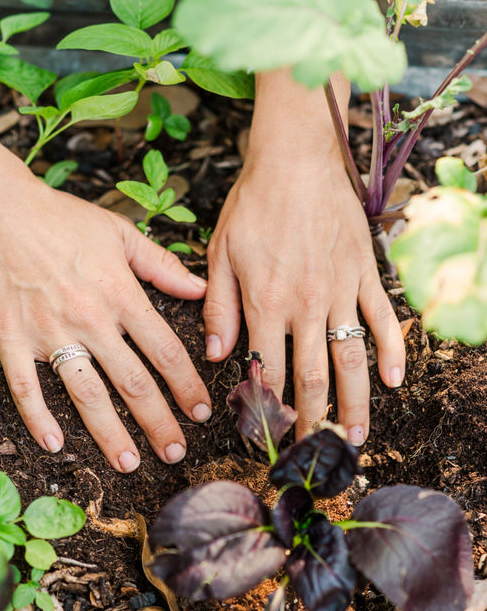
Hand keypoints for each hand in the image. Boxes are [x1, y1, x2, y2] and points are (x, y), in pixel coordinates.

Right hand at [0, 112, 210, 471]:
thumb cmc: (61, 217)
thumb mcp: (120, 232)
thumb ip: (162, 265)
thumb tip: (200, 288)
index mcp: (121, 294)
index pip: (165, 350)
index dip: (187, 384)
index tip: (202, 411)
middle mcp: (90, 319)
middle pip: (132, 381)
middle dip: (158, 421)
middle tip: (176, 452)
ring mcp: (49, 332)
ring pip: (86, 394)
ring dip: (110, 433)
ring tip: (129, 463)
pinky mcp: (11, 338)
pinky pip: (25, 387)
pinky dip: (38, 418)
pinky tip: (54, 445)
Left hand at [203, 71, 404, 443]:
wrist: (295, 159)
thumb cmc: (254, 204)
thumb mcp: (221, 253)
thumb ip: (220, 308)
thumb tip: (216, 355)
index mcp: (265, 302)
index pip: (270, 368)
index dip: (271, 407)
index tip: (272, 435)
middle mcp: (305, 304)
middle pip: (314, 375)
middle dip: (314, 419)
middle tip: (316, 451)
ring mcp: (340, 290)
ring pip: (351, 357)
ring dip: (354, 400)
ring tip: (355, 435)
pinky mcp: (364, 273)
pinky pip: (381, 318)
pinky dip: (391, 350)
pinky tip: (394, 380)